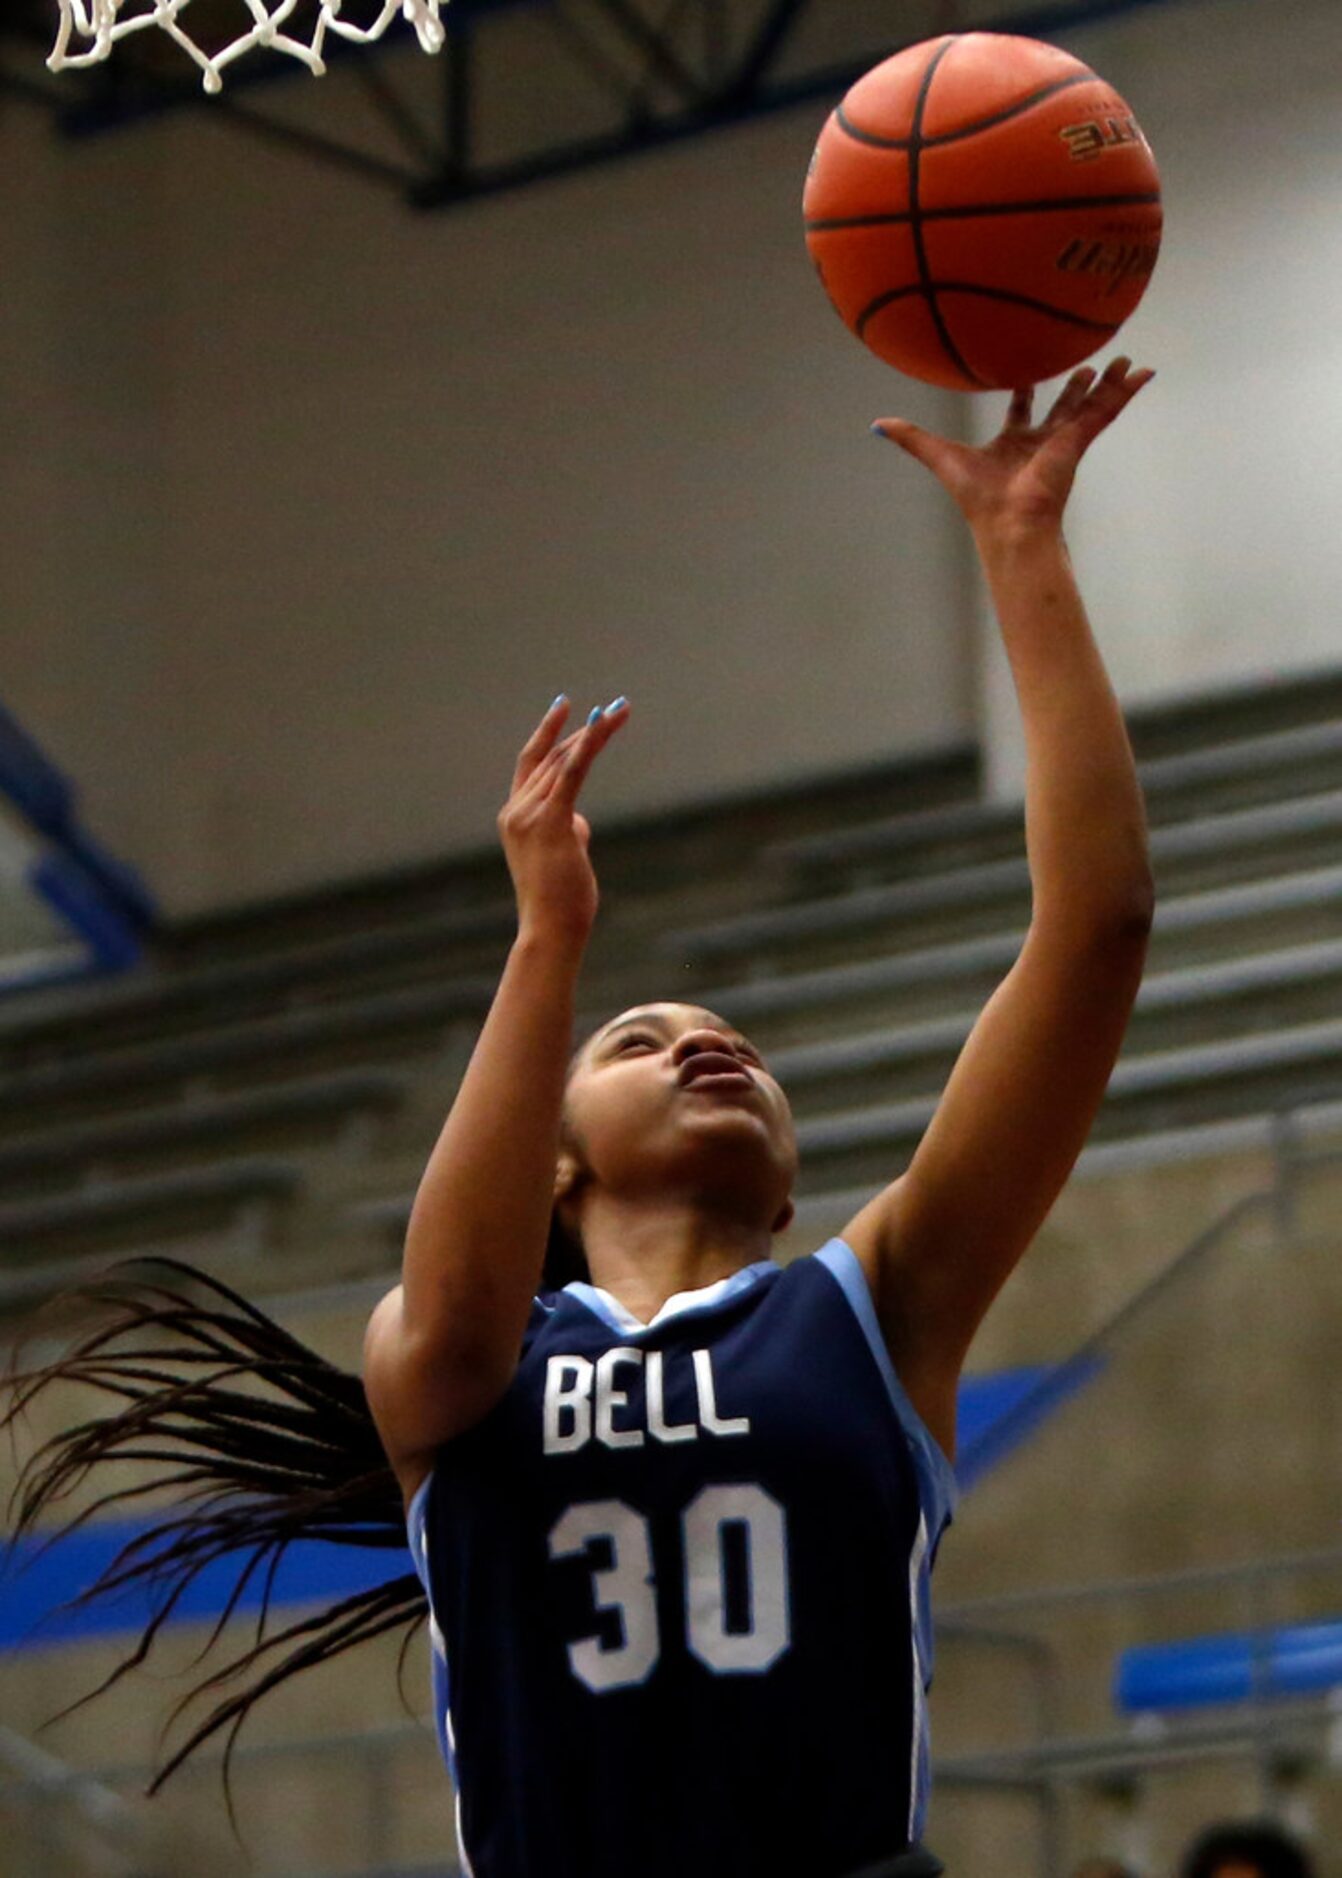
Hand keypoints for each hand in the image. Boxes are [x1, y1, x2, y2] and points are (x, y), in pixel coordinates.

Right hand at [499, 696, 629, 949]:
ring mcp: (528, 815)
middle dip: (585, 729)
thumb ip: (566, 829)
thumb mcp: (562, 856)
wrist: (551, 929)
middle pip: (552, 756)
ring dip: (596, 732)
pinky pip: (572, 773)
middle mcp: (516, 810)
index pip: (532, 764)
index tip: (566, 706)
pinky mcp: (550, 822)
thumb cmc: (561, 901)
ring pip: (564, 760)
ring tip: (621, 710)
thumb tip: (578, 820)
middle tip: (617, 706)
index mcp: (514, 817)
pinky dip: (587, 747)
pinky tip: (601, 726)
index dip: (548, 733)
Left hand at [872, 355, 1154, 534]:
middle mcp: (1040, 443)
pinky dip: (1125, 392)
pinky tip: (1144, 373)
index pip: (1021, 413)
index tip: (1028, 372)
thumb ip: (911, 439)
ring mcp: (1063, 443)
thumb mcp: (939, 456)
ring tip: (1127, 359)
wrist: (1007, 523)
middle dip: (1076, 386)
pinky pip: (1106, 412)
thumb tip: (876, 425)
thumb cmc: (976, 497)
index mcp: (1012, 445)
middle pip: (1063, 407)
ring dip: (1108, 383)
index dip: (1024, 391)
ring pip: (1090, 406)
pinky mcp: (1079, 443)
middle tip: (1090, 362)